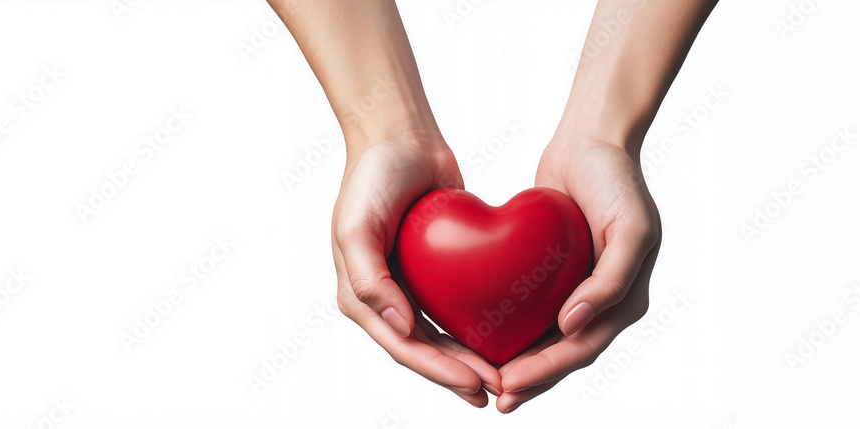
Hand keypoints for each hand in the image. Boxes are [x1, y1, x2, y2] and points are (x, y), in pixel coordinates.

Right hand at [332, 137, 502, 406]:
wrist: (400, 134)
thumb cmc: (372, 176)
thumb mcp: (356, 226)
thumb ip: (369, 280)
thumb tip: (402, 328)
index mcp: (360, 295)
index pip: (402, 346)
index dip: (439, 372)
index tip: (476, 384)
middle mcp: (384, 296)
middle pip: (424, 349)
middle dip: (458, 374)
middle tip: (496, 391)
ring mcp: (410, 284)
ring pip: (442, 335)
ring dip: (469, 359)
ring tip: (503, 378)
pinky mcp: (435, 268)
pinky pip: (456, 305)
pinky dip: (476, 325)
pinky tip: (504, 338)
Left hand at [495, 137, 661, 412]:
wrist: (592, 140)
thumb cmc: (617, 181)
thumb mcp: (630, 230)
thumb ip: (611, 282)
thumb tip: (573, 326)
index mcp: (625, 300)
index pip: (583, 348)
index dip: (548, 372)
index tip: (510, 386)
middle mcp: (601, 301)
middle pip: (562, 353)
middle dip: (529, 378)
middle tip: (495, 397)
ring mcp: (576, 288)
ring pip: (543, 337)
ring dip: (518, 361)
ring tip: (484, 381)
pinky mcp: (551, 272)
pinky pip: (527, 306)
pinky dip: (508, 326)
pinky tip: (478, 335)